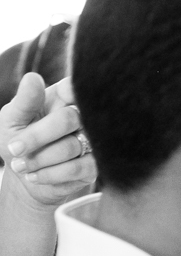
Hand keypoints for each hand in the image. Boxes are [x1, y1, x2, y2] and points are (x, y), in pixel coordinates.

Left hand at [1, 73, 95, 205]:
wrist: (24, 176)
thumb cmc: (17, 141)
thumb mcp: (11, 120)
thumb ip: (24, 102)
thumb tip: (33, 78)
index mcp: (63, 99)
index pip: (74, 88)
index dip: (70, 91)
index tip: (61, 97)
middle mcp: (82, 118)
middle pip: (70, 119)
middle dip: (37, 136)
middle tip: (15, 148)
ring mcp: (92, 143)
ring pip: (71, 147)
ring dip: (40, 159)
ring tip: (20, 166)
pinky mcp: (95, 167)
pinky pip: (77, 169)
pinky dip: (50, 174)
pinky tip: (34, 176)